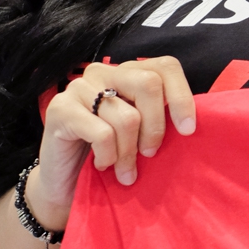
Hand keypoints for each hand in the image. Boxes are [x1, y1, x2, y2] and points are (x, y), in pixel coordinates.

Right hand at [26, 57, 195, 229]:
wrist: (64, 182)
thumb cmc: (109, 155)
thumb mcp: (140, 133)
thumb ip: (159, 118)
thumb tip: (188, 124)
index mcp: (127, 72)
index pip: (165, 67)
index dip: (181, 96)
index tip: (187, 130)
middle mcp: (102, 72)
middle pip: (148, 85)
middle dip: (155, 127)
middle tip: (150, 154)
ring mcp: (78, 87)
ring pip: (127, 117)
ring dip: (129, 153)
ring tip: (125, 171)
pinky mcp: (60, 109)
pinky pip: (103, 134)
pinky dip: (109, 156)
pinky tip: (102, 164)